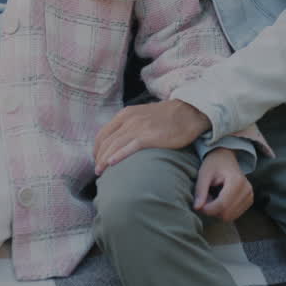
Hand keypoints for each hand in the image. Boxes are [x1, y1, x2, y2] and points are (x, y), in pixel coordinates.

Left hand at [94, 99, 210, 173]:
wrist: (189, 112)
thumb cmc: (168, 117)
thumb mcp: (143, 115)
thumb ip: (130, 124)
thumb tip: (121, 139)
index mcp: (125, 114)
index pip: (103, 133)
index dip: (96, 148)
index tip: (96, 159)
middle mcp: (128, 119)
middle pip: (105, 141)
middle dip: (98, 157)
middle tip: (96, 170)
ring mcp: (138, 127)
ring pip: (114, 145)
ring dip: (103, 160)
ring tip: (100, 172)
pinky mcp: (149, 137)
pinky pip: (128, 147)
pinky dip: (117, 156)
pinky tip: (111, 164)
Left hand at [194, 148, 252, 221]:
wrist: (226, 157)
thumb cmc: (214, 164)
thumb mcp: (204, 173)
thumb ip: (200, 191)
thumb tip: (197, 208)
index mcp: (237, 181)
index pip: (222, 205)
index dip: (208, 209)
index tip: (198, 205)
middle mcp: (247, 190)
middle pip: (226, 213)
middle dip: (212, 210)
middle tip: (205, 198)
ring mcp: (250, 196)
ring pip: (229, 217)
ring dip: (217, 212)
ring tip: (212, 198)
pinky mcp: (249, 201)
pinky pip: (233, 215)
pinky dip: (223, 211)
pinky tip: (219, 200)